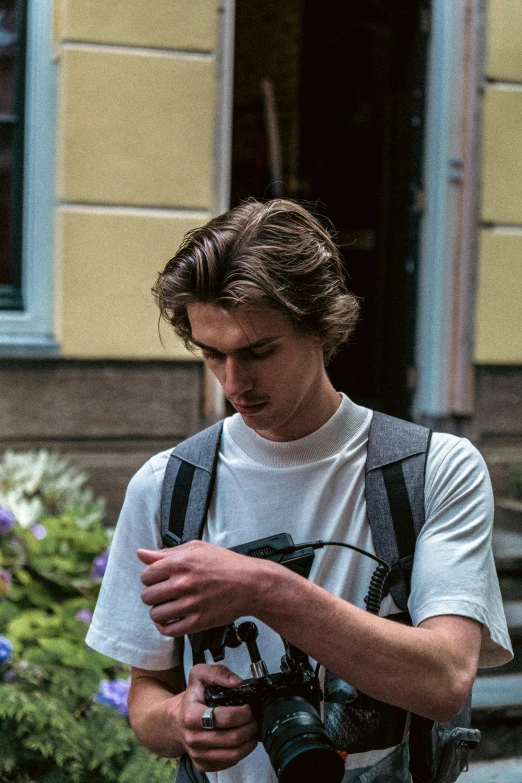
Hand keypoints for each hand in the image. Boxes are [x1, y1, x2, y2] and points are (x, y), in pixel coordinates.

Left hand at [138, 540, 268, 636]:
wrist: (250, 583)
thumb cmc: (225, 564)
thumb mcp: (196, 549)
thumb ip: (166, 552)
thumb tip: (141, 554)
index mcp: (180, 563)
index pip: (146, 575)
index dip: (150, 578)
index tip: (158, 579)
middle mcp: (183, 583)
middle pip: (147, 596)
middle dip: (153, 594)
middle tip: (164, 593)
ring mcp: (190, 604)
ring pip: (155, 614)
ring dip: (159, 611)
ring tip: (169, 606)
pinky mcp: (197, 622)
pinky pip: (168, 630)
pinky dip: (165, 627)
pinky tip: (172, 619)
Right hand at [175, 663, 257, 772]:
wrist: (175, 720)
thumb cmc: (192, 697)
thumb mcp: (199, 675)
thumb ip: (218, 673)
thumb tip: (237, 682)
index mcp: (192, 716)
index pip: (225, 719)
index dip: (243, 713)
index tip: (248, 708)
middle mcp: (193, 738)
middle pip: (232, 738)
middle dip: (250, 728)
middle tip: (253, 719)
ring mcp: (198, 754)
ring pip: (233, 755)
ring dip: (249, 742)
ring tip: (251, 730)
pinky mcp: (202, 764)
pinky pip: (228, 763)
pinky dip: (241, 752)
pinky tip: (241, 740)